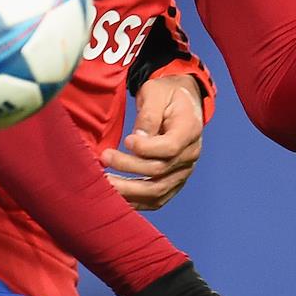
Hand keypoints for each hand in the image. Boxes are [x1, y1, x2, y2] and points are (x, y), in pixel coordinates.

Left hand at [101, 75, 202, 209]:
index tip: (126, 141)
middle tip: (104, 158)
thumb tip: (137, 139)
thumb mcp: (156, 93)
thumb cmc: (166, 93)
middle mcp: (190, 154)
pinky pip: (158, 198)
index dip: (147, 148)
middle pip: (161, 170)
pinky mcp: (173, 180)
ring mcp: (183, 170)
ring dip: (130, 191)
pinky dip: (137, 202)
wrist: (180, 101)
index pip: (171, 147)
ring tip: (105, 183)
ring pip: (158, 191)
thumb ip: (149, 116)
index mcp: (190, 129)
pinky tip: (117, 199)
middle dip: (130, 168)